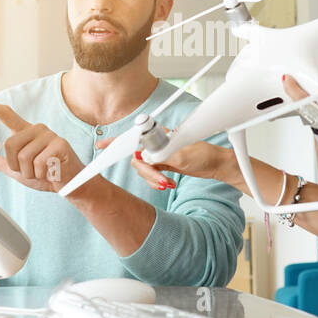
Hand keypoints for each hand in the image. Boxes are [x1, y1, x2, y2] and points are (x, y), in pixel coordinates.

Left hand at [0, 102, 82, 192]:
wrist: (68, 183)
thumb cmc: (45, 173)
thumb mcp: (17, 169)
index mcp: (26, 132)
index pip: (8, 115)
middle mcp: (37, 129)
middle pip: (10, 144)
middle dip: (16, 165)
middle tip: (29, 169)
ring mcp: (49, 135)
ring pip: (24, 157)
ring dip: (30, 172)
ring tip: (41, 171)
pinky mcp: (59, 144)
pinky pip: (38, 163)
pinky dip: (41, 174)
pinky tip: (50, 171)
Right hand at [97, 133, 232, 190]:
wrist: (216, 165)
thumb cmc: (203, 154)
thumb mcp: (181, 156)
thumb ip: (160, 156)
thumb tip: (144, 158)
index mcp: (158, 135)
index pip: (132, 137)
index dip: (114, 142)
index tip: (101, 146)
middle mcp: (155, 142)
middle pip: (136, 158)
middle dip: (146, 172)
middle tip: (160, 181)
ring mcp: (158, 153)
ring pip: (142, 168)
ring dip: (152, 179)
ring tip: (167, 183)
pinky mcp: (162, 163)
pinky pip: (150, 174)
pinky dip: (156, 181)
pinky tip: (168, 183)